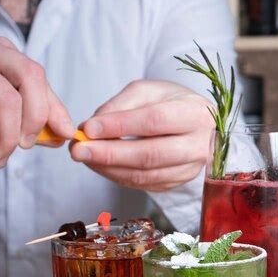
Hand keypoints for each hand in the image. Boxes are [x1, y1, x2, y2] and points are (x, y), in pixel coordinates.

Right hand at [0, 34, 74, 166]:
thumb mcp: (4, 105)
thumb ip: (36, 114)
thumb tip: (66, 132)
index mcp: (1, 51)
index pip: (35, 74)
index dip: (51, 108)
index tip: (60, 137)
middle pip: (27, 79)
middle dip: (33, 121)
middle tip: (24, 147)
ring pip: (6, 102)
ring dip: (8, 140)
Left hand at [70, 80, 213, 191]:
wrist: (199, 126)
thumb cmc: (173, 103)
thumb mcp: (150, 91)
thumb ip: (121, 105)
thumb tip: (91, 128)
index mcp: (195, 115)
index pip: (154, 122)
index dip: (119, 126)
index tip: (89, 128)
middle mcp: (197, 146)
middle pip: (149, 155)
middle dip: (109, 154)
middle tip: (78, 150)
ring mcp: (189, 170)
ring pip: (144, 176)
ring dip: (109, 169)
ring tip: (84, 157)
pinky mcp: (177, 184)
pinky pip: (143, 185)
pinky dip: (118, 177)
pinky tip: (101, 166)